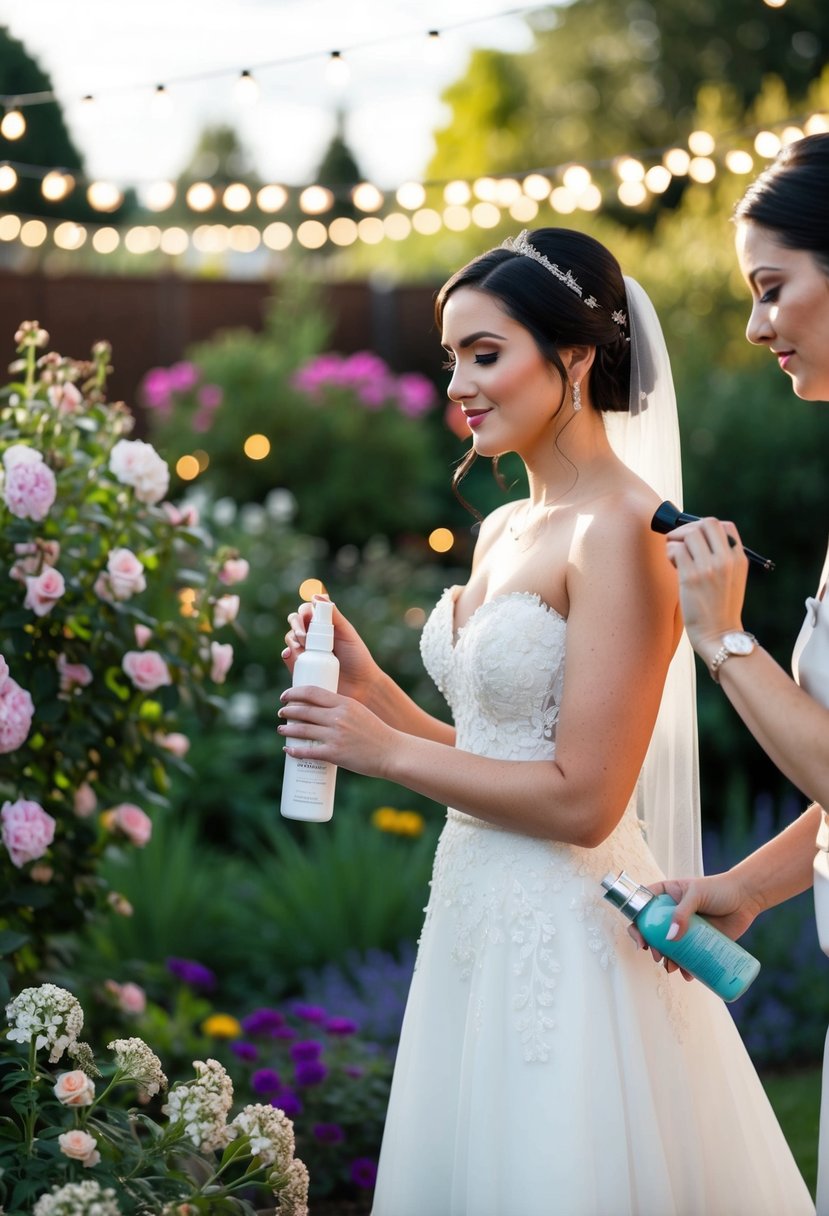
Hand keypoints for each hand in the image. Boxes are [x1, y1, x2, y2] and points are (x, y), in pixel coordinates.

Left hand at [278, 684, 397, 778]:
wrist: (393, 752)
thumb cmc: (377, 733)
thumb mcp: (359, 712)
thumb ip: (340, 710)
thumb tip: (320, 711)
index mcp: (344, 703)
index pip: (312, 692)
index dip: (294, 692)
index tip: (285, 696)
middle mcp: (338, 717)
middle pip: (304, 710)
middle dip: (288, 711)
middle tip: (281, 712)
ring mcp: (335, 736)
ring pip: (302, 730)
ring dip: (288, 729)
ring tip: (281, 729)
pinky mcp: (335, 754)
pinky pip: (309, 751)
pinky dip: (295, 751)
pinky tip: (288, 750)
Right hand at [282, 595, 378, 702]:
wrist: (360, 686)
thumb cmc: (357, 658)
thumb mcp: (347, 633)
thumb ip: (333, 615)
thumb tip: (316, 595)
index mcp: (324, 625)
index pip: (306, 611)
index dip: (303, 613)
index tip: (308, 621)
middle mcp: (313, 636)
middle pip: (294, 623)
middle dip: (296, 626)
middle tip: (304, 638)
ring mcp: (306, 652)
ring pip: (290, 639)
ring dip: (291, 640)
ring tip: (301, 648)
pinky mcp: (301, 668)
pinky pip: (289, 658)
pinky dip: (287, 654)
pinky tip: (290, 654)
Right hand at [628, 873, 761, 977]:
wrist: (747, 898)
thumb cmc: (720, 888)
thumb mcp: (697, 894)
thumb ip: (682, 913)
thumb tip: (670, 939)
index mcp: (666, 896)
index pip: (644, 908)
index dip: (637, 924)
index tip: (641, 939)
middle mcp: (672, 913)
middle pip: (653, 932)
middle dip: (652, 947)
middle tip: (657, 957)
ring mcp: (686, 929)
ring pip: (670, 948)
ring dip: (667, 961)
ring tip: (672, 968)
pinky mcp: (700, 942)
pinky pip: (688, 957)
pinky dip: (686, 967)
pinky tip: (687, 974)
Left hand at [665, 518, 748, 661]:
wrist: (720, 635)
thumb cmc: (721, 609)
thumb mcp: (733, 580)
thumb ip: (722, 559)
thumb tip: (695, 540)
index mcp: (739, 558)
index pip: (724, 526)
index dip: (706, 528)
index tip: (696, 541)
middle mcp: (726, 559)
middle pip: (706, 523)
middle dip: (688, 529)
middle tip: (679, 544)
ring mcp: (710, 567)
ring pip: (689, 534)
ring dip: (676, 541)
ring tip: (674, 557)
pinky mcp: (692, 577)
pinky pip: (676, 550)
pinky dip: (670, 553)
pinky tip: (672, 565)